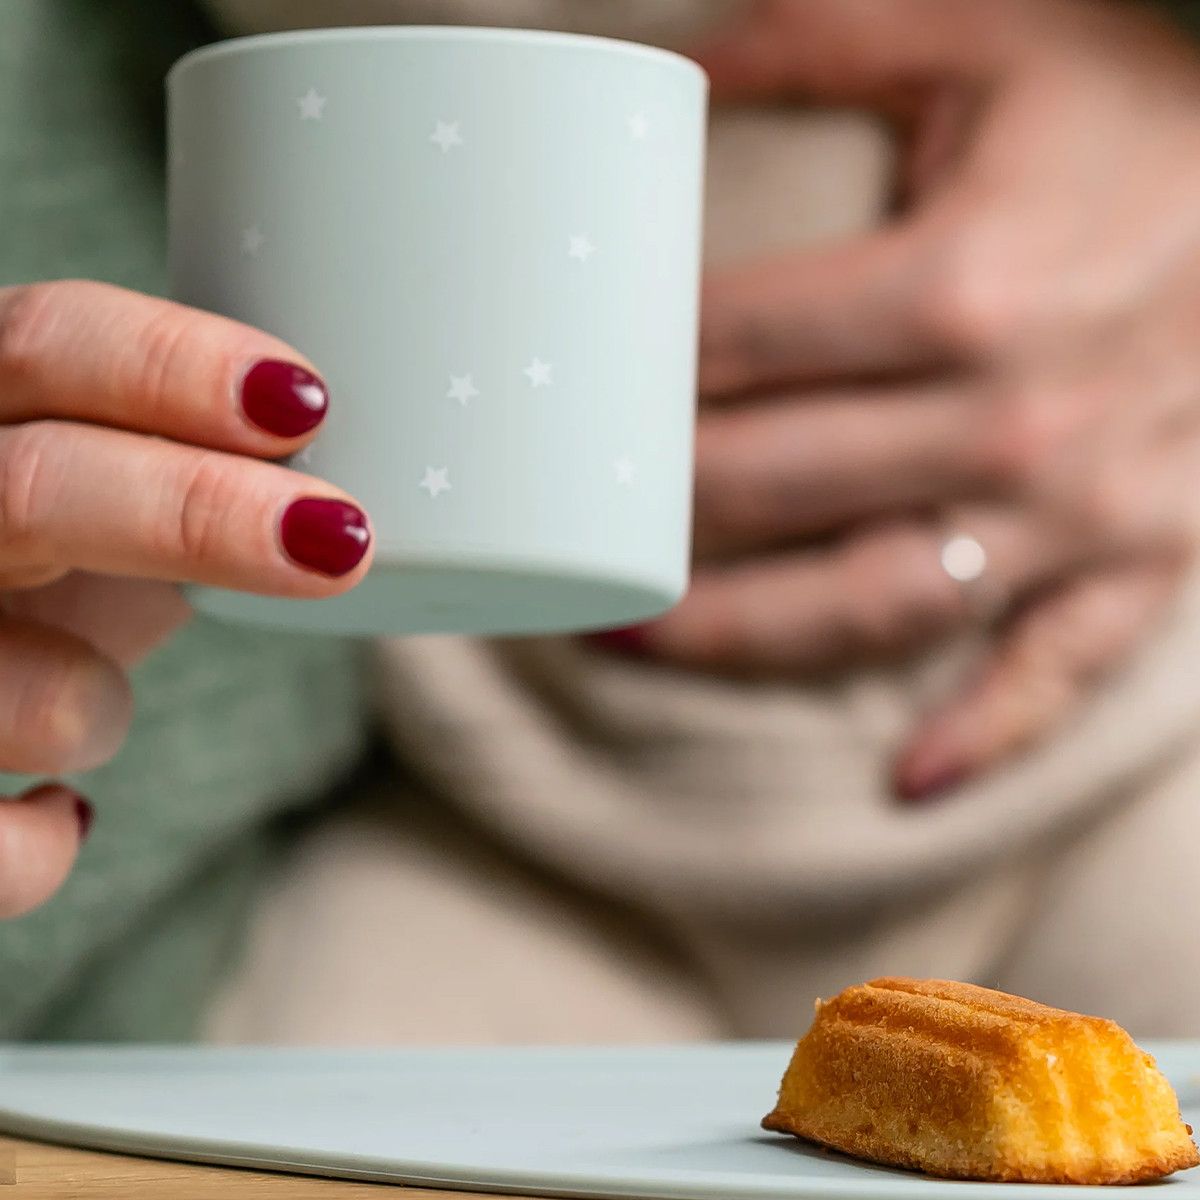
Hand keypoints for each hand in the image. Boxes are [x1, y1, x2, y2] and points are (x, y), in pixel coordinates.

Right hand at [0, 280, 373, 915]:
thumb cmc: (73, 563)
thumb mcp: (129, 482)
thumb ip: (217, 455)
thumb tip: (424, 452)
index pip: (44, 345)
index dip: (170, 367)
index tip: (308, 405)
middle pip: (30, 488)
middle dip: (196, 513)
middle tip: (342, 541)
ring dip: (85, 710)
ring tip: (102, 714)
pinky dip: (25, 851)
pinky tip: (61, 822)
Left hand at [599, 0, 1199, 797]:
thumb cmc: (1143, 104)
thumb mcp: (978, 31)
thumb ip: (808, 44)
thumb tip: (653, 72)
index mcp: (967, 282)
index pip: (735, 353)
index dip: (626, 379)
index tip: (558, 398)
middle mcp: (1019, 417)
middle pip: (770, 490)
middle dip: (643, 517)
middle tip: (555, 531)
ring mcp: (1088, 506)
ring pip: (872, 605)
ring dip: (738, 637)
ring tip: (629, 642)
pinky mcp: (1147, 555)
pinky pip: (1060, 670)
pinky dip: (985, 732)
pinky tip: (904, 780)